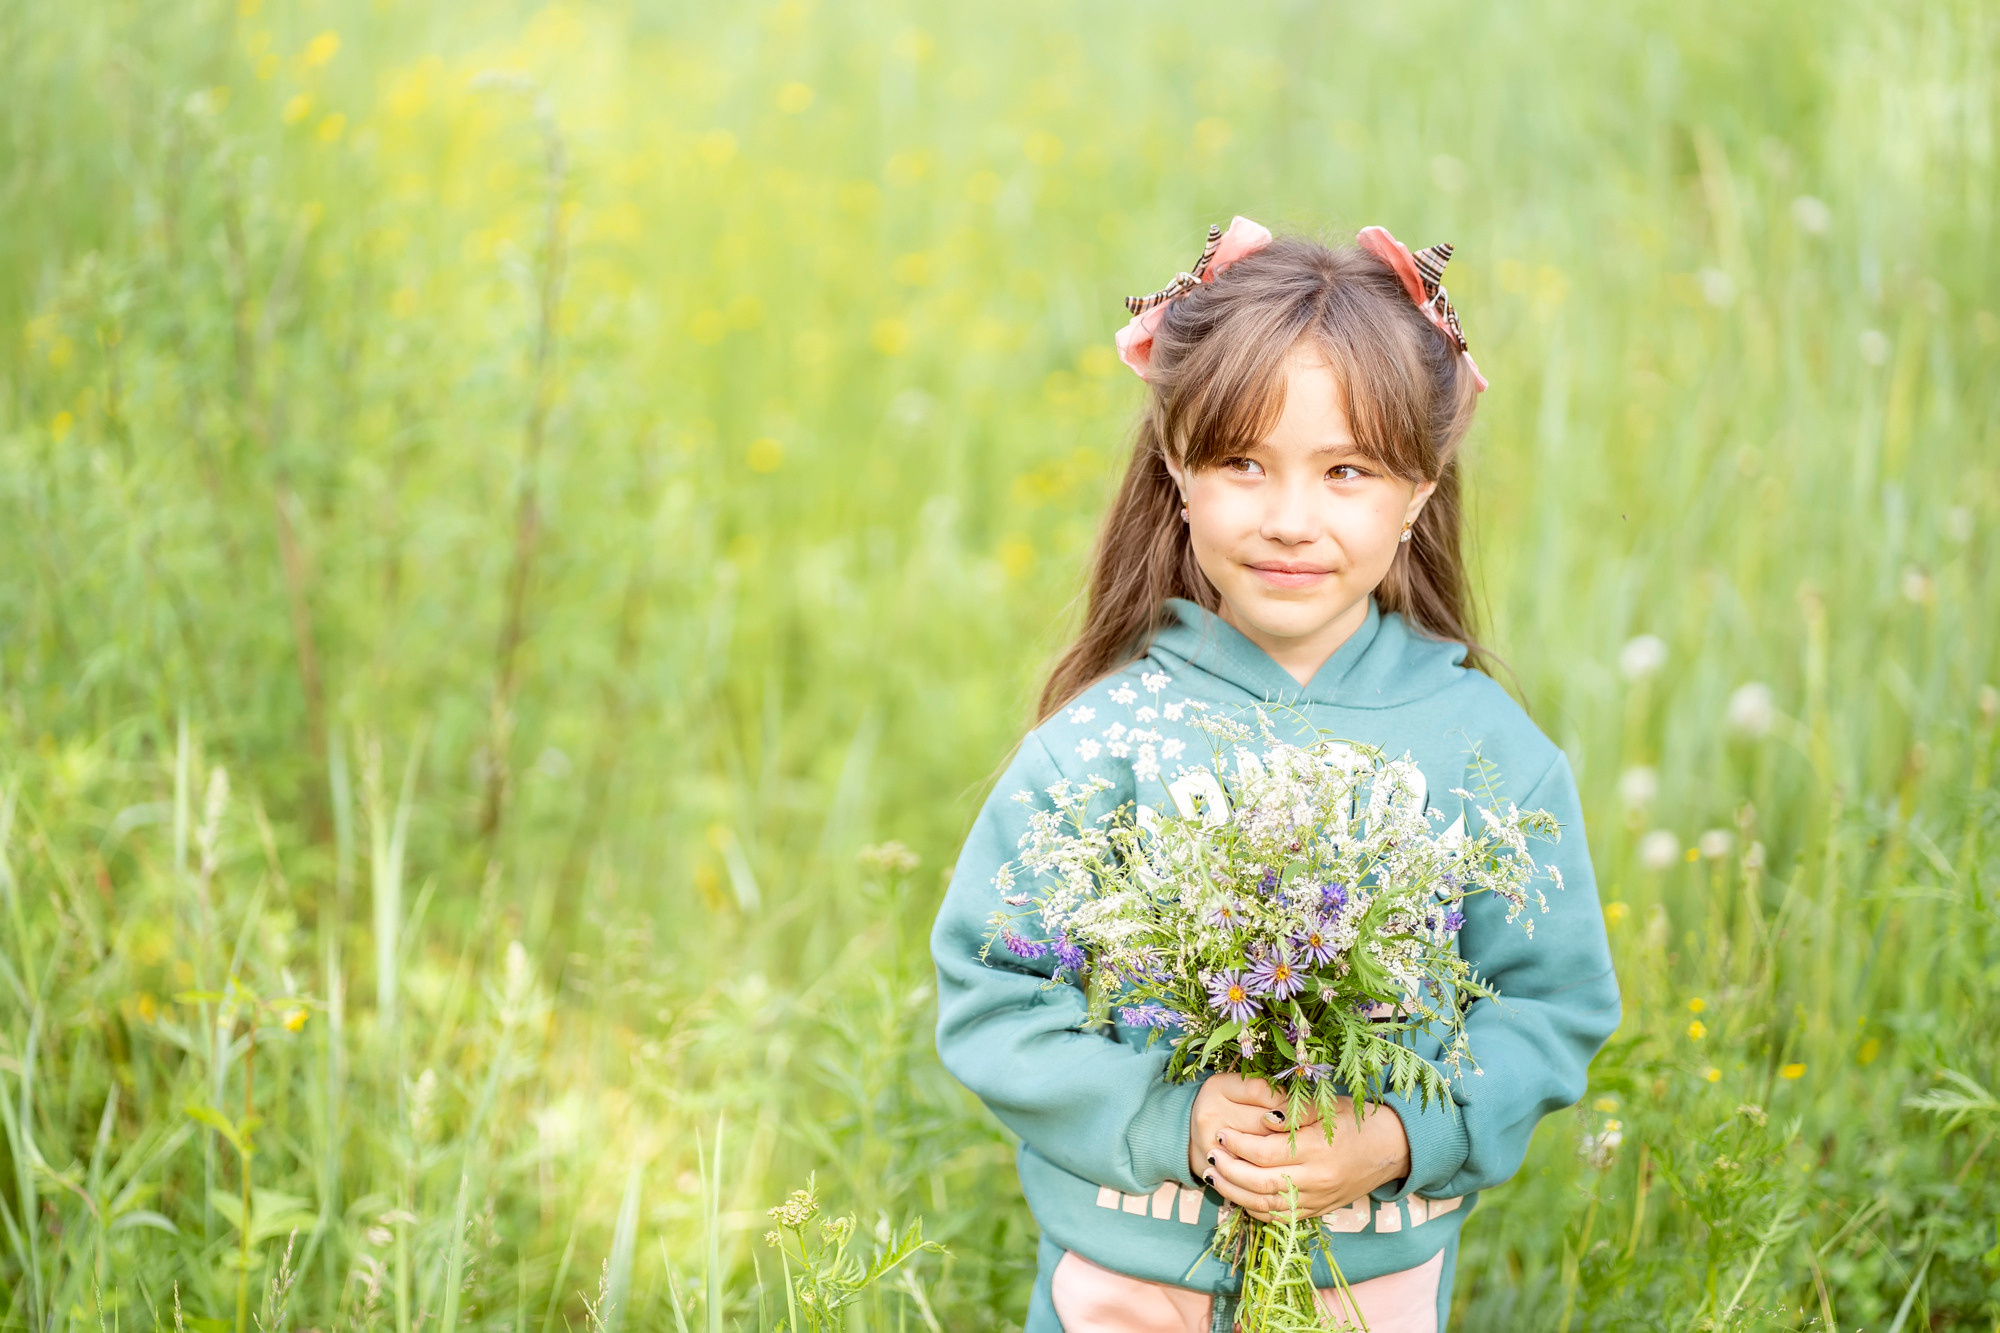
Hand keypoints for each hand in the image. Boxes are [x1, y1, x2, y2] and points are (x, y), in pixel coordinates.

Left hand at [1189, 1076, 1410, 1222]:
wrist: (1390, 1148)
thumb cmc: (1355, 1121)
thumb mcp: (1326, 1107)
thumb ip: (1291, 1112)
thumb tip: (1260, 1119)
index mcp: (1316, 1150)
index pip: (1265, 1154)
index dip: (1238, 1145)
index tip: (1221, 1134)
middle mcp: (1316, 1180)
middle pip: (1260, 1183)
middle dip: (1229, 1171)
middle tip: (1209, 1156)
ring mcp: (1317, 1199)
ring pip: (1266, 1206)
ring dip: (1235, 1194)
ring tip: (1213, 1177)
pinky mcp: (1318, 1211)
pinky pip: (1280, 1218)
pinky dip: (1255, 1210)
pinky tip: (1238, 1197)